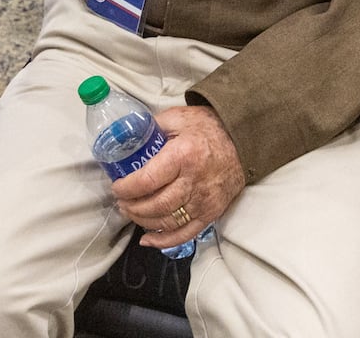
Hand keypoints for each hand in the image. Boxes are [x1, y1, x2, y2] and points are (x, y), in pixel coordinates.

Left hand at [111, 105, 245, 250]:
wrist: (243, 140)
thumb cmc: (208, 127)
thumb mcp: (178, 117)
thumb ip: (153, 127)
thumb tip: (128, 137)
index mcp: (183, 156)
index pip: (148, 180)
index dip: (127, 188)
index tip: (116, 187)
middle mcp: (194, 182)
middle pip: (156, 205)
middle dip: (132, 207)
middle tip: (121, 202)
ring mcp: (204, 201)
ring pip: (167, 222)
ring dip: (143, 222)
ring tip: (131, 213)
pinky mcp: (211, 213)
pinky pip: (185, 234)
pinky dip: (164, 241)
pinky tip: (147, 239)